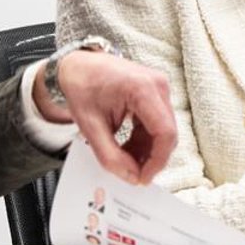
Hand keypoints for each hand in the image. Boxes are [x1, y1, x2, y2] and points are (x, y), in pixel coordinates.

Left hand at [34, 50, 176, 185]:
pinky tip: (128, 146)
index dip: (157, 161)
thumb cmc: (82, 87)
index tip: (142, 178)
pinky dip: (145, 139)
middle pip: (167, 132)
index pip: (164, 132)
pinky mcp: (156, 91)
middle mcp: (157, 84)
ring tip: (123, 158)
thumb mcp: (90, 126)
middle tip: (131, 173)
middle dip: (151, 158)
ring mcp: (159, 86)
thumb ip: (110, 156)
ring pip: (163, 130)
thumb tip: (131, 177)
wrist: (78, 66)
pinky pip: (158, 123)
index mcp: (142, 88)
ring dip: (147, 149)